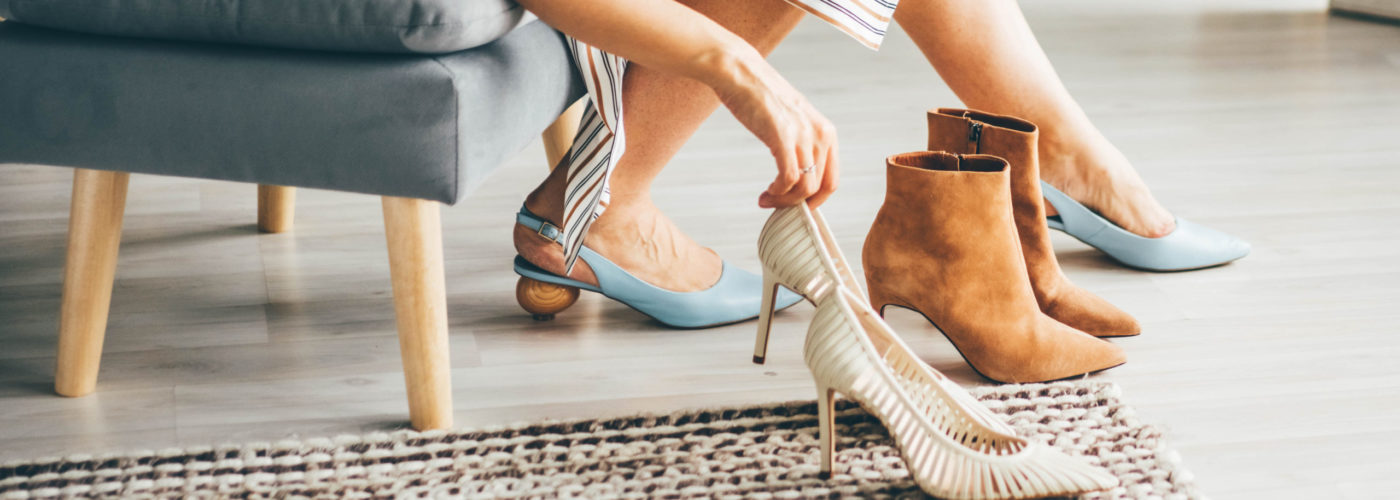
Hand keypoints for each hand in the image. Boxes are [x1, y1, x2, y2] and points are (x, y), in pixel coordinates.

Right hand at [709, 51, 839, 208]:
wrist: (739, 72)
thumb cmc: (760, 96)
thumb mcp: (793, 121)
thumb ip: (800, 144)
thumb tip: (796, 177)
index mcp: (826, 131)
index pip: (832, 180)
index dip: (814, 200)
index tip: (795, 205)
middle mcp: (821, 134)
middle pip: (820, 188)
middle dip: (798, 205)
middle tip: (777, 206)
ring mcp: (803, 135)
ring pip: (804, 188)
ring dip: (784, 201)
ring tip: (766, 200)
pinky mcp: (782, 137)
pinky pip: (789, 179)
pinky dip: (777, 193)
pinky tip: (766, 193)